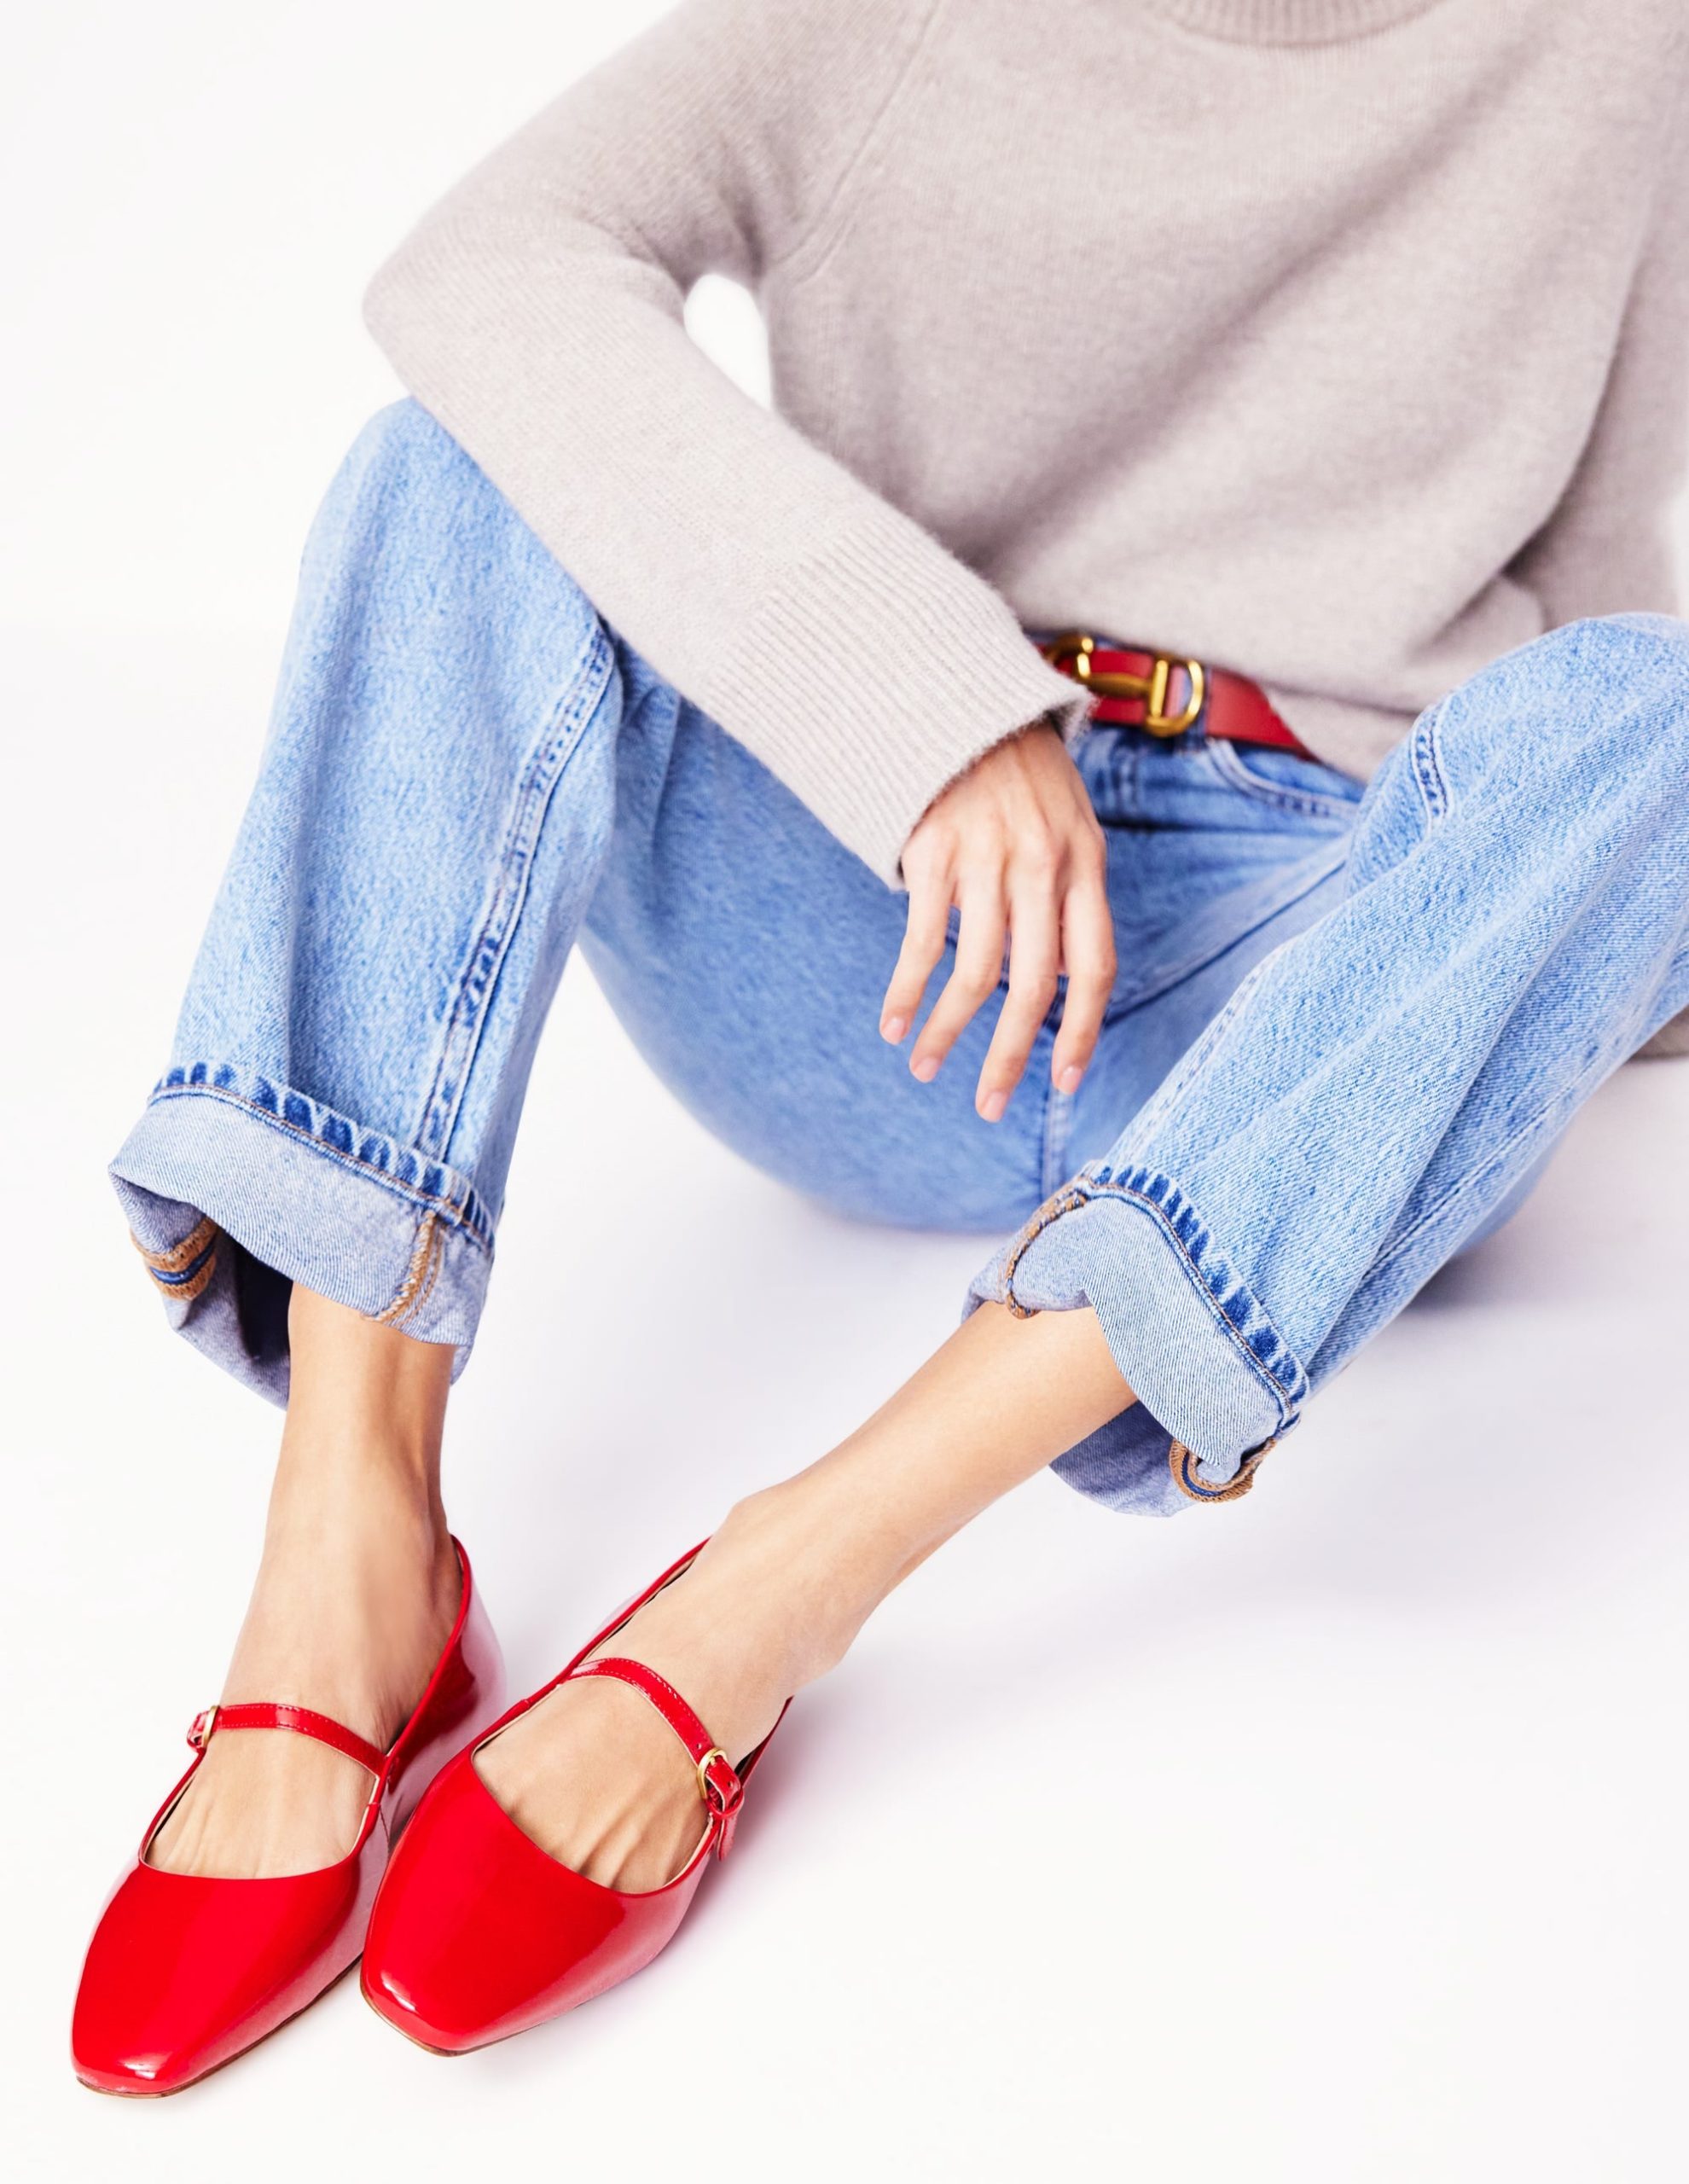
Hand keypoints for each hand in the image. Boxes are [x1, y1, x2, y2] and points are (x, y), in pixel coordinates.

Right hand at [880, 722, 1114, 1119]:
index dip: (1082, 1031)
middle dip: (1010, 1056)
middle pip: (1034, 985)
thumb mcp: (1066, 821)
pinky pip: (921, 939)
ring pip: (975, 973)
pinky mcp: (934, 851)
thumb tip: (1048, 979)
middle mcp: (1043, 866)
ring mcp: (987, 859)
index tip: (1064, 1081)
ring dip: (947, 1031)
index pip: (1095, 966)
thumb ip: (1065, 893)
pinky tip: (894, 1023)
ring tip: (925, 1068)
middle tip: (989, 1105)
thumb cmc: (1017, 771)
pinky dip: (906, 989)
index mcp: (1085, 863)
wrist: (961, 698)